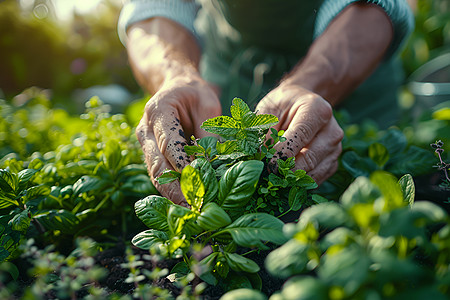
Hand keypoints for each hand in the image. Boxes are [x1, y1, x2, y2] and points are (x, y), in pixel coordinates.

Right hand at [136, 75, 221, 204]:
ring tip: (190, 211)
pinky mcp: (151, 155)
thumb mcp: (207, 104)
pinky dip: (172, 189)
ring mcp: (145, 144)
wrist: (176, 88)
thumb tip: (213, 163)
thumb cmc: (194, 94)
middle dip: (174, 188)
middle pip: (156, 164)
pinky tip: (186, 203)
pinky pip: (159, 174)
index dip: (181, 164)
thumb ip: (208, 132)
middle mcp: (145, 129)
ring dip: (172, 194)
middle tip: (193, 207)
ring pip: (155, 174)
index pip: (168, 143)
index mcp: (158, 111)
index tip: (197, 182)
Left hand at [256, 84, 343, 184]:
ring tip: (274, 178)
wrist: (301, 103)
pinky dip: (299, 183)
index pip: (300, 136)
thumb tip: (259, 155)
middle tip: (268, 174)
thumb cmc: (283, 105)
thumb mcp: (270, 108)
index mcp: (318, 111)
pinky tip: (285, 179)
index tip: (267, 163)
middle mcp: (332, 130)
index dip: (282, 153)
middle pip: (309, 159)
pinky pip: (316, 179)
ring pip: (313, 173)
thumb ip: (264, 129)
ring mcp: (335, 148)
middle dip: (286, 170)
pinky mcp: (332, 162)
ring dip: (292, 179)